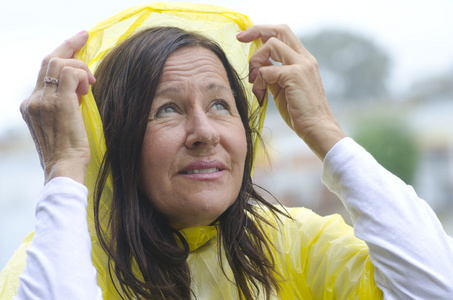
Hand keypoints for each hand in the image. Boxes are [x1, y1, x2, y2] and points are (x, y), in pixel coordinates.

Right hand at [20, 31, 95, 183]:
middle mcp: (33, 100)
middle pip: (49, 60)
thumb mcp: (60, 125)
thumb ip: (64, 105)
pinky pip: (71, 73)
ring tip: (91, 83)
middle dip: (69, 45)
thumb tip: (80, 89)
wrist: (64, 169)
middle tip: (84, 36)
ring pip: (59, 62)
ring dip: (80, 66)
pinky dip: (83, 74)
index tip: (75, 43)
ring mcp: (43, 100)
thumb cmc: (68, 152)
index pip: (44, 71)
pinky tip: (90, 87)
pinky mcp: (58, 103)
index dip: (60, 54)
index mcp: (31, 105)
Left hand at [237, 25, 345, 159]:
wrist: (317, 128)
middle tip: (240, 38)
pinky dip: (258, 82)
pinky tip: (260, 95)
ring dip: (256, 61)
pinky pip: (267, 70)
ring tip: (254, 80)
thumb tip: (258, 67)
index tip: (245, 37)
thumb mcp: (283, 89)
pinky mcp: (295, 75)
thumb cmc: (300, 112)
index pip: (283, 34)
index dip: (262, 31)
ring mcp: (301, 65)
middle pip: (279, 30)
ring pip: (271, 45)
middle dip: (256, 31)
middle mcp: (304, 58)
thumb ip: (273, 75)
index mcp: (303, 60)